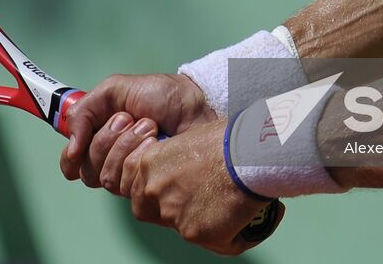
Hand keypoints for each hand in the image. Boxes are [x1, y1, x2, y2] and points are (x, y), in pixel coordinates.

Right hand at [60, 73, 215, 190]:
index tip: (77, 149)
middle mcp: (115, 160)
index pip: (73, 162)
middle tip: (129, 119)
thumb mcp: (116, 90)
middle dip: (107, 140)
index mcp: (103, 137)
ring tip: (150, 127)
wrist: (198, 106)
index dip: (70, 159)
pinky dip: (139, 157)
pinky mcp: (151, 187)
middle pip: (87, 170)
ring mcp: (133, 176)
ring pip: (106, 177)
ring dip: (126, 146)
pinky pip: (128, 186)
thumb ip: (84, 111)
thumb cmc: (165, 95)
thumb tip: (71, 146)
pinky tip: (157, 144)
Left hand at [122, 119, 273, 255]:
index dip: (152, 190)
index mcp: (150, 164)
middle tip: (195, 202)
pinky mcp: (196, 233)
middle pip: (149, 210)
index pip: (135, 186)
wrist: (247, 152)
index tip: (169, 188)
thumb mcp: (189, 138)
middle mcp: (155, 192)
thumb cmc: (229, 138)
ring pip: (183, 228)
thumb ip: (178, 161)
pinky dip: (230, 236)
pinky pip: (215, 243)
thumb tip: (190, 173)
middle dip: (168, 209)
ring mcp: (173, 215)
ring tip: (228, 208)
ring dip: (202, 222)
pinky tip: (244, 221)